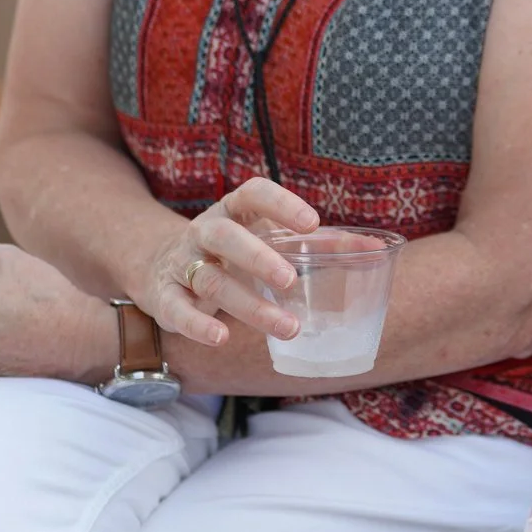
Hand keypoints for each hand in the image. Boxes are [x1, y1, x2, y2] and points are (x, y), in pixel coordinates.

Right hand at [134, 177, 320, 350]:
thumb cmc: (232, 252)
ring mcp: (182, 264)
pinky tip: (221, 338)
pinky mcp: (165, 297)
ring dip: (250, 305)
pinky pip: (178, 311)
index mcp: (233, 210)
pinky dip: (198, 325)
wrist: (159, 266)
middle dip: (258, 258)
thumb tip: (372, 247)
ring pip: (213, 281)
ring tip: (288, 327)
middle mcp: (204, 232)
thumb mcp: (267, 238)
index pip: (253, 193)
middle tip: (291, 280)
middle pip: (227, 237)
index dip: (281, 204)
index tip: (312, 223)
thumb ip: (317, 243)